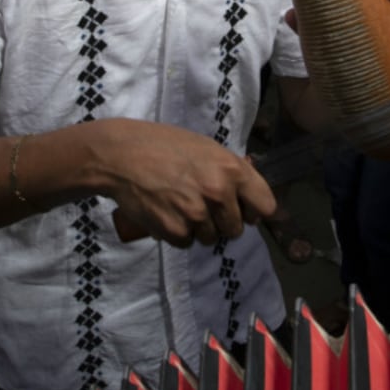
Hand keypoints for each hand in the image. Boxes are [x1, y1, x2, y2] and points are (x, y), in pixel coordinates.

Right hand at [96, 121, 276, 249]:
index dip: (254, 211)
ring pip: (210, 237)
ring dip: (198, 228)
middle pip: (236, 229)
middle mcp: (219, 193)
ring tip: (180, 205)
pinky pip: (186, 242)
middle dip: (222, 222)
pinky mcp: (175, 230)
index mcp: (233, 170)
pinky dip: (178, 233)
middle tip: (203, 206)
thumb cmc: (167, 147)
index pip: (265, 206)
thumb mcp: (209, 150)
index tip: (244, 210)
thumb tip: (250, 198)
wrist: (124, 156)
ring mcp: (197, 214)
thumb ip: (231, 173)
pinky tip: (167, 213)